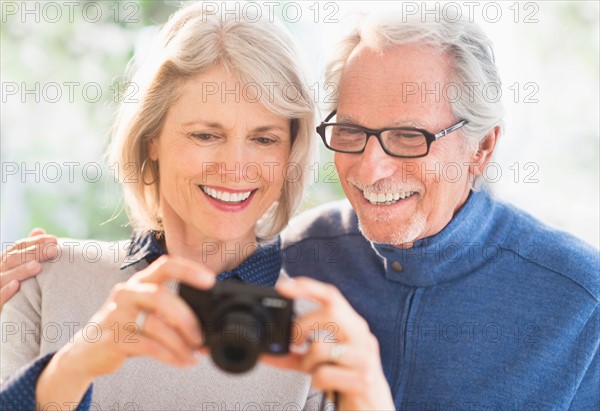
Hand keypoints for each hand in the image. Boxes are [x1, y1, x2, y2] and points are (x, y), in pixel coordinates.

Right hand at [0, 228, 57, 310]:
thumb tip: (38, 230)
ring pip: (3, 277)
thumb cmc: (17, 291)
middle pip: (12, 259)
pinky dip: (4, 292)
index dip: (35, 242)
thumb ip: (29, 251)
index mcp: (4, 262)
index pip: (17, 247)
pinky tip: (16, 286)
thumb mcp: (21, 269)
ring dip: (20, 271)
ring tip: (37, 266)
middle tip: (54, 250)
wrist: (5, 321)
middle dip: (33, 253)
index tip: (55, 240)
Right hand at [55, 255, 215, 379]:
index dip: (189, 270)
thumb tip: (208, 327)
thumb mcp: (145, 311)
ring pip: (156, 324)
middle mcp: (127, 293)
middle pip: (162, 296)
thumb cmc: (125, 328)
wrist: (86, 352)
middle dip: (187, 318)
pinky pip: (149, 346)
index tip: (211, 280)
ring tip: (195, 354)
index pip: (165, 264)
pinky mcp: (114, 338)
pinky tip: (183, 362)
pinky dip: (171, 355)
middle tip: (202, 337)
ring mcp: (117, 314)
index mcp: (139, 282)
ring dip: (181, 342)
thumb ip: (171, 312)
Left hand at [265, 277, 394, 410]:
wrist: (373, 409)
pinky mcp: (362, 379)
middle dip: (304, 325)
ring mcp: (364, 357)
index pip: (332, 296)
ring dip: (307, 362)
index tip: (284, 286)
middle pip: (331, 312)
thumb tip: (267, 352)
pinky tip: (324, 383)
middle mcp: (361, 336)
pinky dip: (316, 380)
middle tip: (294, 341)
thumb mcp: (319, 364)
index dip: (307, 286)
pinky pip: (325, 374)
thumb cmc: (347, 382)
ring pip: (322, 346)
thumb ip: (295, 355)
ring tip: (313, 370)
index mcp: (352, 326)